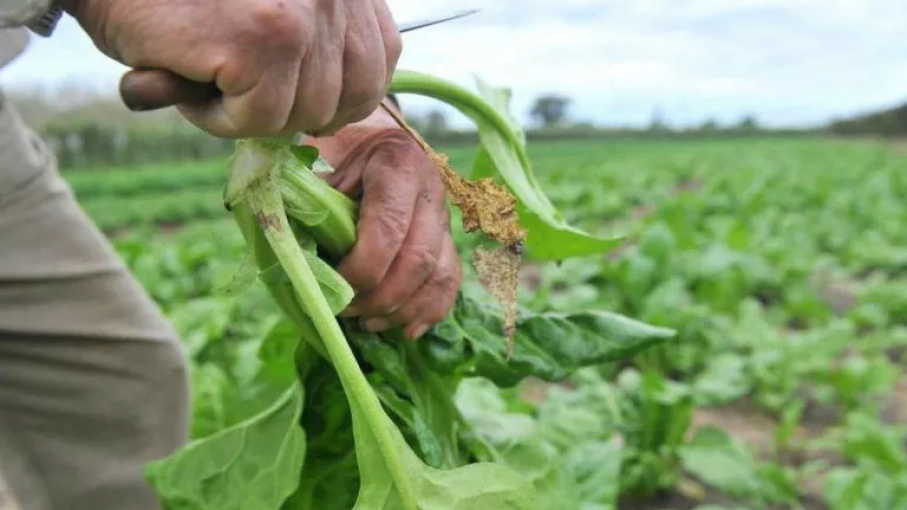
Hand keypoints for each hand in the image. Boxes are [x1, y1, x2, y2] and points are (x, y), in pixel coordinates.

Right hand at [62, 0, 401, 137]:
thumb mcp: (273, 7)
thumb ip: (317, 40)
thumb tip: (339, 111)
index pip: (380, 59)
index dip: (342, 93)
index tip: (297, 96)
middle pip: (350, 97)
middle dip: (293, 108)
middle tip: (234, 85)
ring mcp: (303, 15)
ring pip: (304, 113)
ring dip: (249, 112)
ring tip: (203, 72)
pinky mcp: (262, 41)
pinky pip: (259, 120)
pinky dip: (217, 117)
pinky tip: (185, 78)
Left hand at [305, 100, 462, 339]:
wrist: (368, 136)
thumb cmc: (335, 151)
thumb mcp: (315, 159)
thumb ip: (306, 195)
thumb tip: (291, 248)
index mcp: (397, 164)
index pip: (388, 228)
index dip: (361, 268)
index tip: (331, 284)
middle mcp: (430, 191)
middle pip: (418, 259)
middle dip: (380, 297)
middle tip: (345, 311)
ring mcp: (444, 217)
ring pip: (439, 275)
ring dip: (403, 309)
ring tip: (367, 323)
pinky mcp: (448, 240)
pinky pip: (450, 282)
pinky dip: (430, 311)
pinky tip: (404, 330)